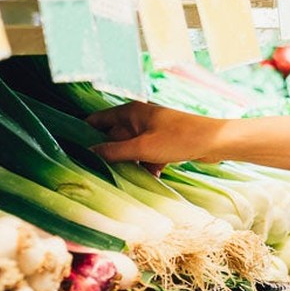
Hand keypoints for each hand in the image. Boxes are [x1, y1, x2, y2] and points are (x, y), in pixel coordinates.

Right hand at [85, 102, 228, 172]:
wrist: (216, 142)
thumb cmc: (179, 139)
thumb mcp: (143, 148)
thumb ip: (114, 151)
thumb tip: (89, 153)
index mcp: (130, 112)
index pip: (98, 120)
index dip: (85, 133)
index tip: (73, 150)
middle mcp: (139, 118)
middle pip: (114, 137)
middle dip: (109, 154)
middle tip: (96, 172)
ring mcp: (153, 131)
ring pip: (131, 149)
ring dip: (130, 163)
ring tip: (123, 179)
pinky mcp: (165, 143)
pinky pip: (148, 155)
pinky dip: (148, 166)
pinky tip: (151, 178)